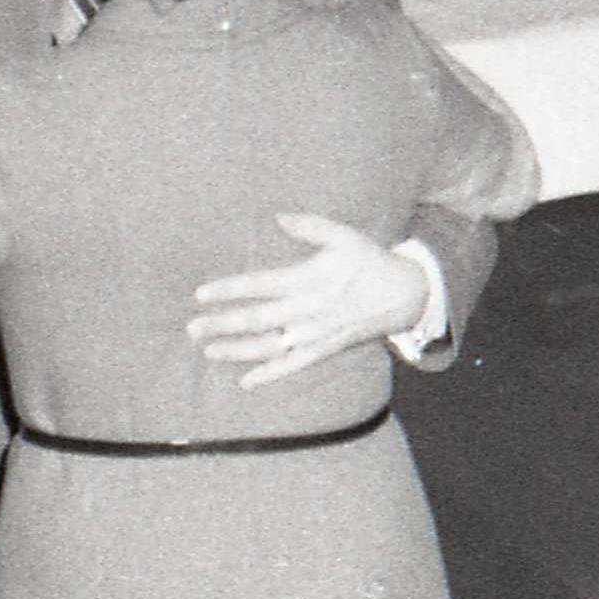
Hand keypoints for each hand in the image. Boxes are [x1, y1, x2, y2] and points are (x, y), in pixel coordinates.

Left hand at [189, 214, 434, 388]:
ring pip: (270, 346)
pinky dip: (271, 374)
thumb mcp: (345, 236)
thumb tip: (278, 216)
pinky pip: (295, 365)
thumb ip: (311, 226)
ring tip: (209, 349)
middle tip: (192, 327)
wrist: (406, 295)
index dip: (230, 289)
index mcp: (310, 279)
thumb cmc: (370, 261)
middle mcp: (309, 309)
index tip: (201, 294)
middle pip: (258, 319)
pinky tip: (246, 381)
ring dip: (237, 349)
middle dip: (222, 323)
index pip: (260, 285)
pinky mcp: (327, 348)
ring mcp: (317, 333)